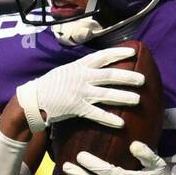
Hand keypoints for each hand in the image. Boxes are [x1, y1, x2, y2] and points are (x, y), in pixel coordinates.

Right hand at [15, 47, 142, 134]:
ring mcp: (80, 93)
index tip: (133, 51)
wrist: (33, 99)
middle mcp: (82, 77)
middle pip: (110, 75)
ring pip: (106, 94)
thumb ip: (82, 68)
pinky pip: (96, 114)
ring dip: (123, 97)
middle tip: (142, 79)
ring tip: (137, 100)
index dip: (118, 53)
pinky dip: (109, 119)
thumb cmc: (50, 85)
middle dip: (127, 77)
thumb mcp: (66, 70)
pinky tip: (121, 123)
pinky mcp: (76, 108)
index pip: (102, 56)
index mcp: (79, 66)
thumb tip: (97, 65)